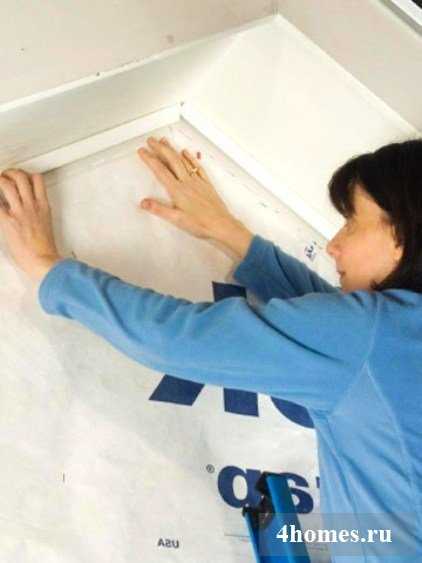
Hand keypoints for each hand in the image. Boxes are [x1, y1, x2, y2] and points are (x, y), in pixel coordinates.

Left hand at [0, 169, 63, 281]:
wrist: (42, 261)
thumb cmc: (44, 249)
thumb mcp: (46, 225)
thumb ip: (36, 213)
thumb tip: (25, 210)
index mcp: (43, 206)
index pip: (37, 179)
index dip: (27, 175)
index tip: (21, 178)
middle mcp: (32, 205)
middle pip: (21, 176)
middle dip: (10, 173)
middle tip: (5, 177)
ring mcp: (19, 211)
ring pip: (7, 184)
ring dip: (0, 180)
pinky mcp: (7, 221)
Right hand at [137, 136, 252, 259]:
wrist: (221, 225)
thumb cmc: (201, 224)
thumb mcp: (176, 219)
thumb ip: (159, 209)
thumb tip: (144, 202)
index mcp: (178, 191)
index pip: (160, 171)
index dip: (150, 159)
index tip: (142, 151)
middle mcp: (187, 183)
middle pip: (171, 161)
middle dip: (160, 148)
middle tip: (151, 140)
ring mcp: (198, 182)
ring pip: (183, 161)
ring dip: (173, 150)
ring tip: (165, 141)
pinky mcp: (206, 184)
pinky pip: (197, 167)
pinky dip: (191, 158)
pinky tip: (187, 153)